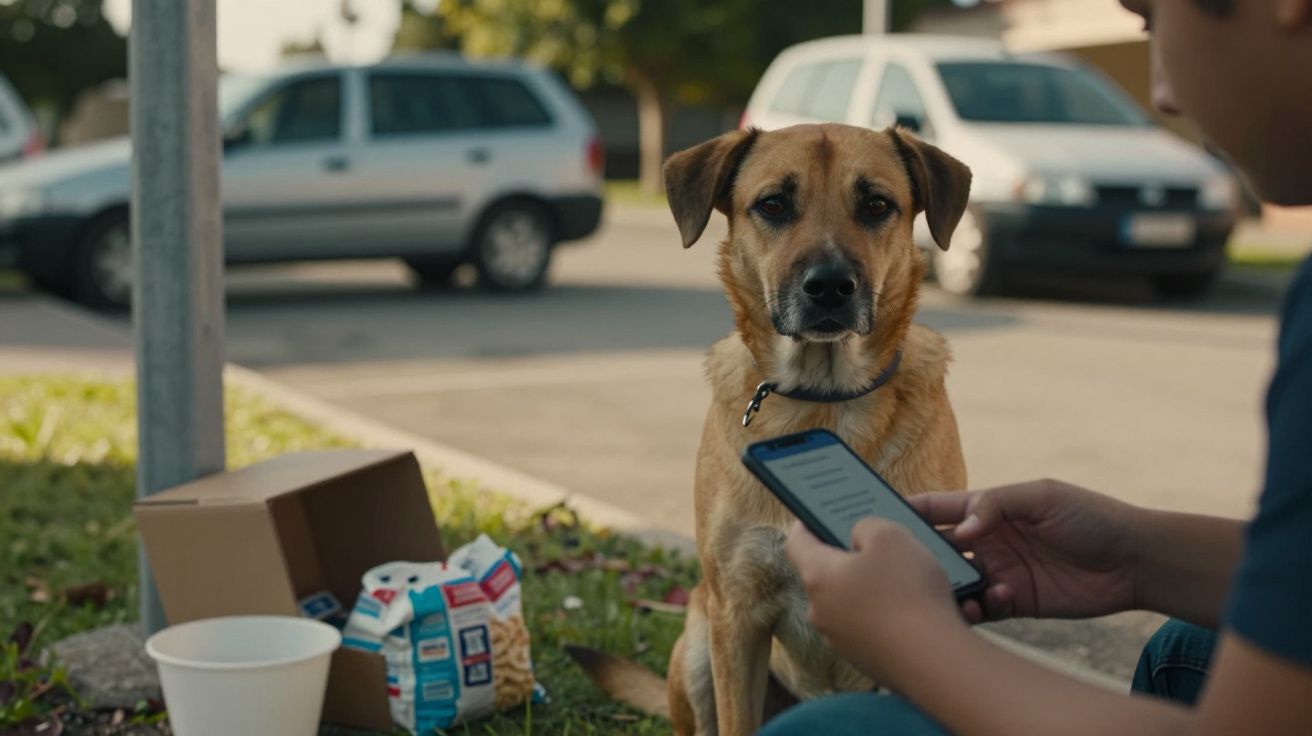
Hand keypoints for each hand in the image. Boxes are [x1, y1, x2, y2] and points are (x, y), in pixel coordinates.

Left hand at [785, 518, 966, 681]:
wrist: (936, 662)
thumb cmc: (909, 593)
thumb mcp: (890, 535)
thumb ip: (866, 526)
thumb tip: (858, 537)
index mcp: (817, 577)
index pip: (796, 543)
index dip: (808, 523)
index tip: (818, 513)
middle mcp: (821, 611)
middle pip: (827, 574)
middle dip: (850, 558)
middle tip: (876, 545)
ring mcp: (842, 640)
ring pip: (851, 602)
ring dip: (871, 588)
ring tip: (904, 577)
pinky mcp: (866, 660)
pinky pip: (871, 628)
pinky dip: (886, 616)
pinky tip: (913, 610)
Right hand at [910, 479, 1142, 621]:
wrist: (1134, 560)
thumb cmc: (1090, 517)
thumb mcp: (1042, 497)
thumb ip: (997, 505)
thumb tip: (960, 529)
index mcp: (987, 509)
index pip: (936, 508)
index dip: (906, 512)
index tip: (875, 518)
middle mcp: (986, 541)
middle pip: (937, 549)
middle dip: (918, 557)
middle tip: (903, 567)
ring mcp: (998, 572)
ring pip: (955, 582)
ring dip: (946, 587)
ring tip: (947, 591)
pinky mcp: (1014, 602)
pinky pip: (982, 608)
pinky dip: (976, 607)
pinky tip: (988, 601)